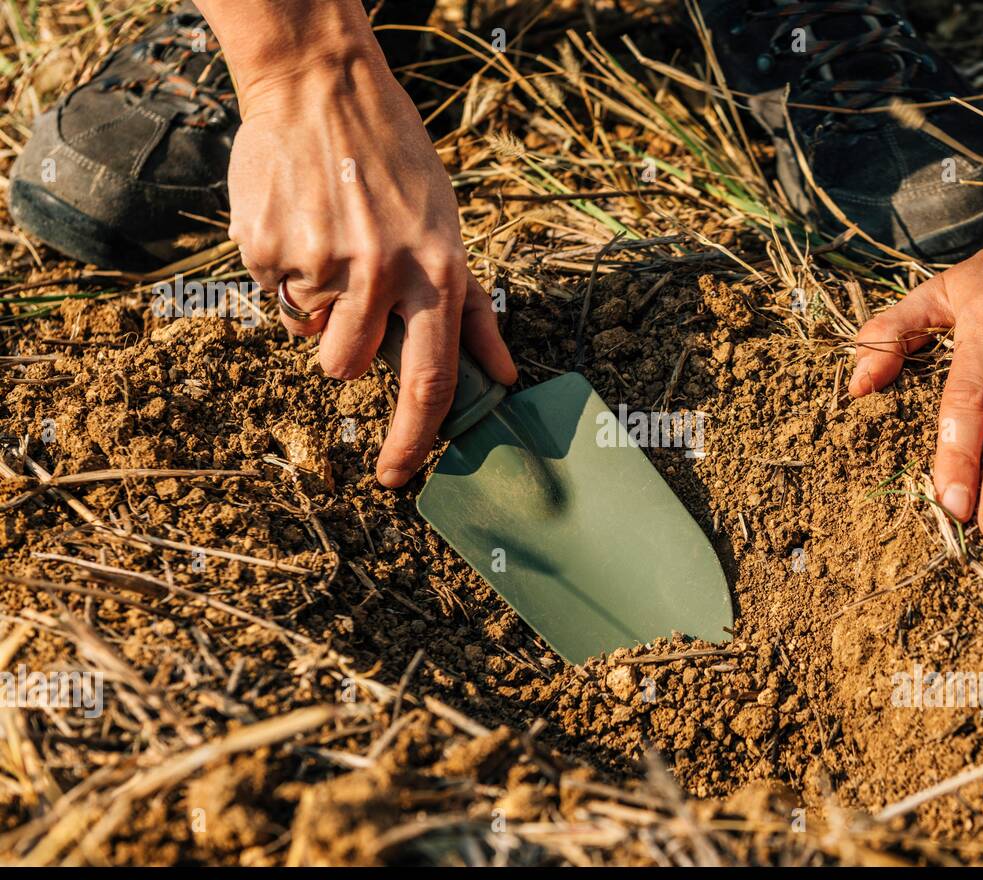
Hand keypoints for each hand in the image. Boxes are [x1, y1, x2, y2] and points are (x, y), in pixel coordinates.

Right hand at [226, 47, 515, 487]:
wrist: (323, 88)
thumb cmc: (398, 166)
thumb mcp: (452, 232)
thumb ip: (475, 313)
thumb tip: (505, 377)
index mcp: (436, 273)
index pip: (430, 382)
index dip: (414, 441)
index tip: (399, 479)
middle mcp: (381, 272)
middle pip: (347, 366)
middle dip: (344, 348)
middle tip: (353, 289)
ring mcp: (320, 259)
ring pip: (306, 331)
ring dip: (314, 306)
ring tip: (330, 245)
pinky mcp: (266, 244)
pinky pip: (270, 289)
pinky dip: (283, 266)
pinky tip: (301, 219)